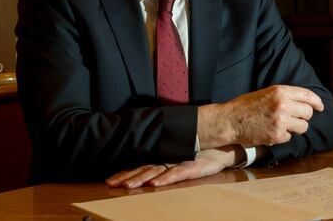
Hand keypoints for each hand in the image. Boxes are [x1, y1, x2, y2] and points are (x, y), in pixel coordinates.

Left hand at [105, 146, 238, 188]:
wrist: (222, 147)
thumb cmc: (200, 154)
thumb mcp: (179, 158)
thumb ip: (164, 162)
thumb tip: (147, 170)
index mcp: (162, 158)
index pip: (139, 166)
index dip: (124, 173)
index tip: (110, 181)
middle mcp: (167, 160)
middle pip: (142, 169)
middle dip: (126, 177)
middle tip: (111, 184)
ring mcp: (178, 162)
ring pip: (155, 171)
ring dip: (141, 178)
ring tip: (128, 186)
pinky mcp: (191, 167)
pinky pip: (176, 174)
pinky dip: (165, 179)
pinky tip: (155, 184)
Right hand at [198, 85, 323, 148]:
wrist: (231, 120)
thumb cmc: (246, 106)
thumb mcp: (266, 93)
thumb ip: (284, 96)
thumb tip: (304, 102)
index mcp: (280, 91)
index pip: (308, 95)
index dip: (316, 102)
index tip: (320, 107)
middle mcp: (283, 105)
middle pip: (308, 113)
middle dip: (304, 117)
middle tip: (295, 118)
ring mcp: (281, 121)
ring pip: (303, 127)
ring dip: (296, 128)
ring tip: (283, 126)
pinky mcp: (277, 135)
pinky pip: (290, 137)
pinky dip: (283, 136)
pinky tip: (272, 131)